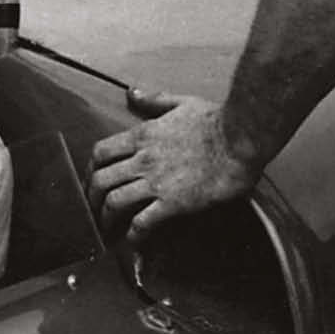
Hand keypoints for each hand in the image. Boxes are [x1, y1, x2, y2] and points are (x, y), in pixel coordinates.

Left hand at [87, 89, 266, 241]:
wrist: (243, 138)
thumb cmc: (219, 121)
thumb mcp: (182, 102)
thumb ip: (155, 100)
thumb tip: (133, 93)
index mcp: (143, 135)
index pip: (100, 153)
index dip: (91, 170)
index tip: (92, 180)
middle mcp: (143, 159)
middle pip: (100, 181)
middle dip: (91, 198)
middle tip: (93, 209)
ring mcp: (155, 182)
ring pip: (113, 203)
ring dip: (106, 219)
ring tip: (107, 229)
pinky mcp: (172, 202)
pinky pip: (142, 223)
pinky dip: (133, 235)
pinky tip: (133, 241)